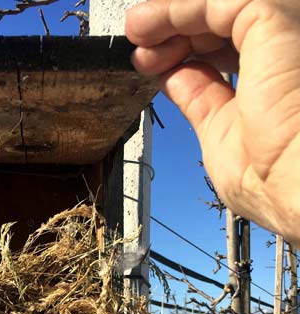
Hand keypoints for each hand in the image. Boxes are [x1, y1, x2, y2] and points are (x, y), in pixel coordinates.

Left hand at [125, 0, 299, 243]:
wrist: (298, 188)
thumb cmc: (276, 179)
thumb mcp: (222, 133)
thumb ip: (202, 99)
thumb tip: (175, 78)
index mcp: (278, 74)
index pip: (231, 40)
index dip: (189, 46)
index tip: (151, 61)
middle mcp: (285, 47)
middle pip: (224, 17)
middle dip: (175, 25)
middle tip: (139, 38)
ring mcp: (284, 31)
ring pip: (220, 4)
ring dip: (171, 12)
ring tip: (136, 28)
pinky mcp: (276, 20)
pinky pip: (219, 1)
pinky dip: (177, 10)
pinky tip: (150, 25)